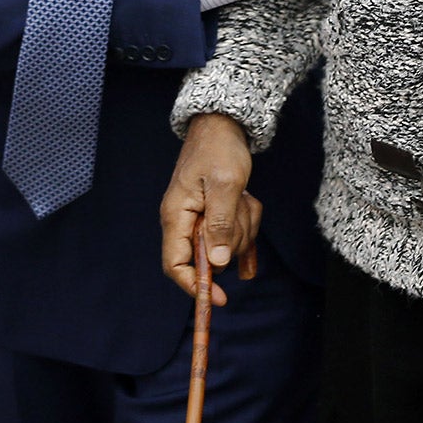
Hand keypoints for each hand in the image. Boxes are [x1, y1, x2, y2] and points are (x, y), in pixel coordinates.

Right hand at [160, 113, 260, 304]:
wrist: (224, 124)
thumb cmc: (220, 149)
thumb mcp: (225, 184)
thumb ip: (220, 223)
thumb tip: (217, 263)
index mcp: (177, 215)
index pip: (175, 265)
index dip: (194, 285)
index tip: (219, 298)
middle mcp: (184, 221)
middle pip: (209, 257)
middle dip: (232, 239)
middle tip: (241, 209)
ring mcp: (200, 218)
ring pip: (227, 244)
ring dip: (243, 225)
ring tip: (243, 197)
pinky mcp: (215, 214)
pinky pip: (235, 231)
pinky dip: (246, 219)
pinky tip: (247, 200)